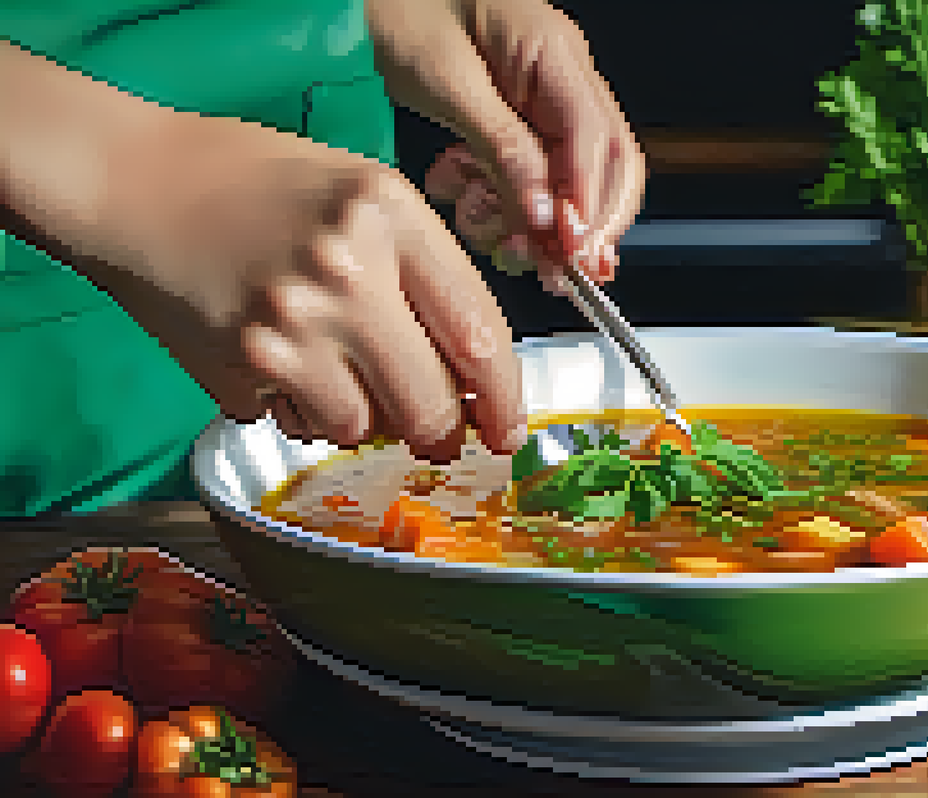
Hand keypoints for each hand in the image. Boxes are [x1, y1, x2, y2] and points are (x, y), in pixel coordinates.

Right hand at [79, 111, 525, 458]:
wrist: (131, 182)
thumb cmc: (257, 184)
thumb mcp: (365, 194)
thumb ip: (428, 273)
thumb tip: (479, 374)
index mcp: (392, 217)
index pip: (480, 334)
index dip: (506, 399)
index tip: (511, 428)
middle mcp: (346, 272)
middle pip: (431, 405)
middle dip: (443, 432)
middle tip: (439, 433)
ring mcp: (289, 325)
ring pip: (364, 428)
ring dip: (361, 416)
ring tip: (329, 362)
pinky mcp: (240, 366)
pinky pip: (300, 426)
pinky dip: (302, 410)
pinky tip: (279, 358)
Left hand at [369, 0, 646, 291]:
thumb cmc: (395, 9)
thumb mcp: (445, 80)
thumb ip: (502, 145)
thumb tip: (545, 211)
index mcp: (555, 52)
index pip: (600, 142)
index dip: (590, 204)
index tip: (568, 251)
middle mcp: (561, 74)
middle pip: (605, 165)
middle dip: (578, 222)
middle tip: (545, 265)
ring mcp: (542, 95)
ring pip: (568, 178)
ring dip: (531, 217)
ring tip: (481, 224)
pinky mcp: (515, 115)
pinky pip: (530, 172)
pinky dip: (504, 200)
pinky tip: (468, 200)